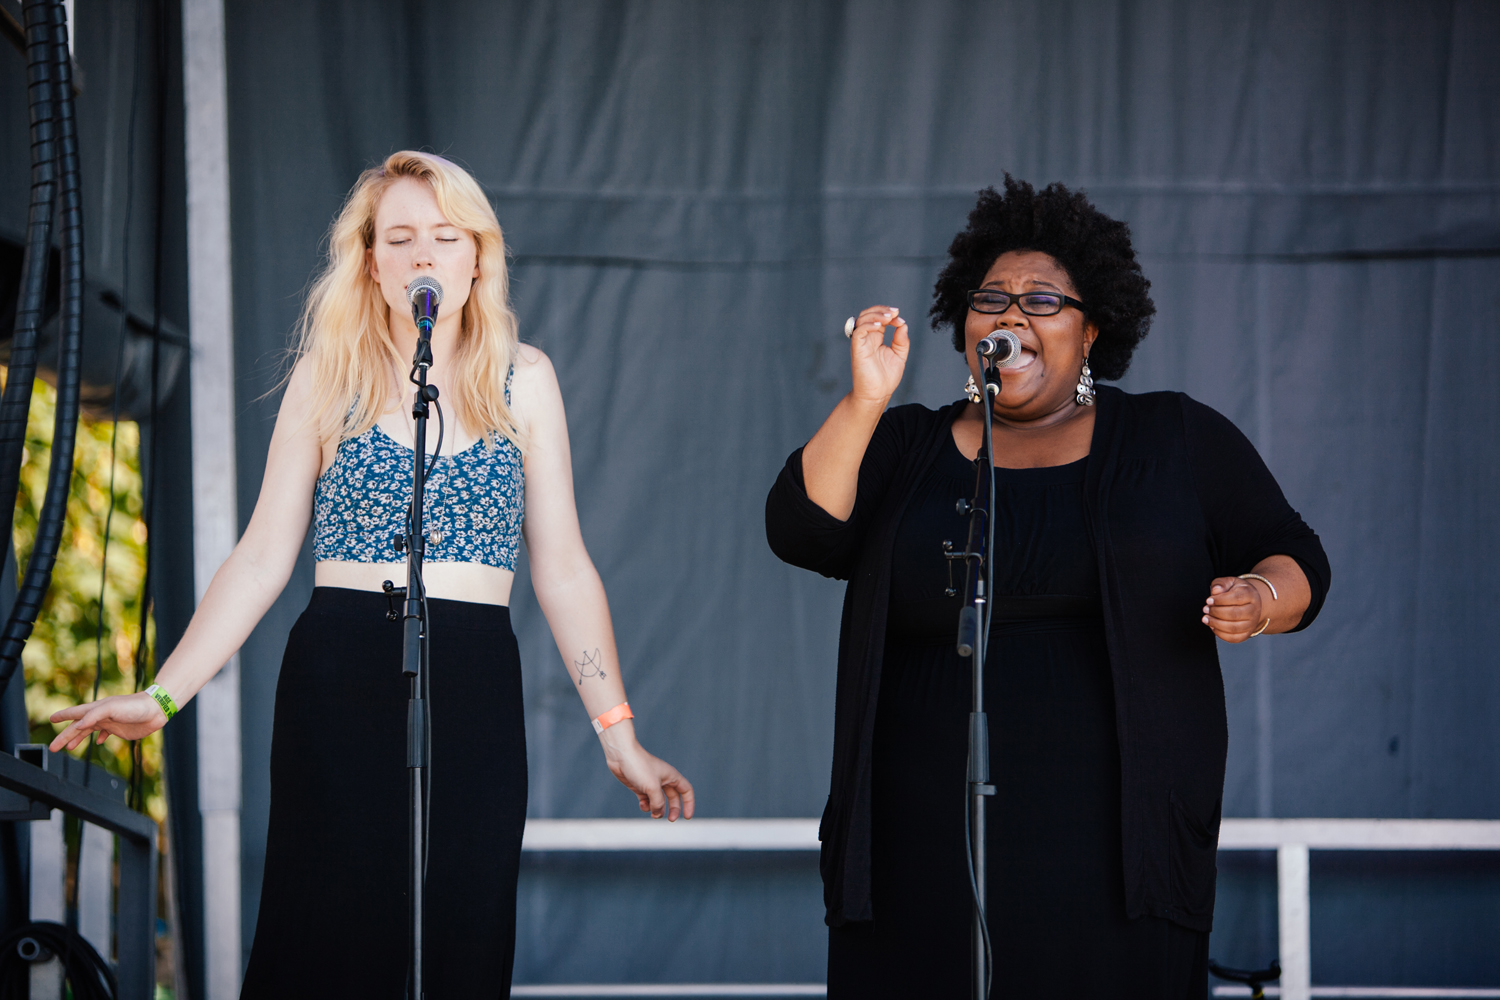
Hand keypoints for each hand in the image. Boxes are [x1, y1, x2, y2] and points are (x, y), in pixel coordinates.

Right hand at [48, 693, 166, 751]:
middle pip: (78, 727)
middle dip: (65, 737)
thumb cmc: (135, 706)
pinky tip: (98, 743)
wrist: (156, 709)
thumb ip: (94, 715)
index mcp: (97, 708)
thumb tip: (78, 725)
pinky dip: (99, 738)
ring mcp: (110, 722)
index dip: (63, 716)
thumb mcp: (112, 708)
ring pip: (89, 731)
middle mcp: (101, 715)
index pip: (75, 713)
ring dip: (78, 739)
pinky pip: (106, 733)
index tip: (51, 719)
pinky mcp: (120, 729)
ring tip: (68, 748)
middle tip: (53, 748)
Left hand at [600, 733, 694, 820]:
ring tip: (653, 814)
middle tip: (671, 820)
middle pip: (673, 798)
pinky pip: (647, 800)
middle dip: (673, 810)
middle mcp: (663, 779)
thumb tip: (658, 813)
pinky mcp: (640, 786)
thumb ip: (658, 803)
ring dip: (657, 809)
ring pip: (659, 801)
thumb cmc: (639, 767)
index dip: (689, 804)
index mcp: (671, 776)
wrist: (621, 755)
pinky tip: (642, 805)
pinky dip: (646, 805)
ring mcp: (651, 783)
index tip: (687, 817)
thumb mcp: (652, 788)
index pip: (686, 791)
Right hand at [848, 306, 909, 403]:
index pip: (879, 319)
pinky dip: (868, 325)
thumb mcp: (899, 356)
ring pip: (862, 319)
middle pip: (868, 314)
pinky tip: (880, 326)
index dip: (890, 316)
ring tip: (889, 317)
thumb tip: (903, 325)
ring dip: (876, 314)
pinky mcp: (857, 349)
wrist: (877, 395)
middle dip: (881, 310)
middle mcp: (867, 338)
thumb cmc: (885, 379)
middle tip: (895, 312)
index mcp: (876, 339)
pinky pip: (859, 331)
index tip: (900, 320)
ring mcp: (861, 343)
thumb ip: (901, 341)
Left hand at [1202, 576, 1268, 642]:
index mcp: (1250, 594)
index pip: (1236, 598)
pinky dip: (1220, 634)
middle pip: (1235, 614)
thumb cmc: (1237, 591)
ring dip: (1216, 624)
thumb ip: (1221, 583)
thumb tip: (1215, 590)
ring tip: (1206, 618)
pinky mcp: (1246, 634)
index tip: (1208, 600)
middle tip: (1205, 609)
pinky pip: (1234, 638)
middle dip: (1216, 612)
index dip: (1220, 600)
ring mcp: (1252, 623)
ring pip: (1234, 628)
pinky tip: (1213, 626)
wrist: (1250, 602)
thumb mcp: (1230, 582)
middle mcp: (1254, 610)